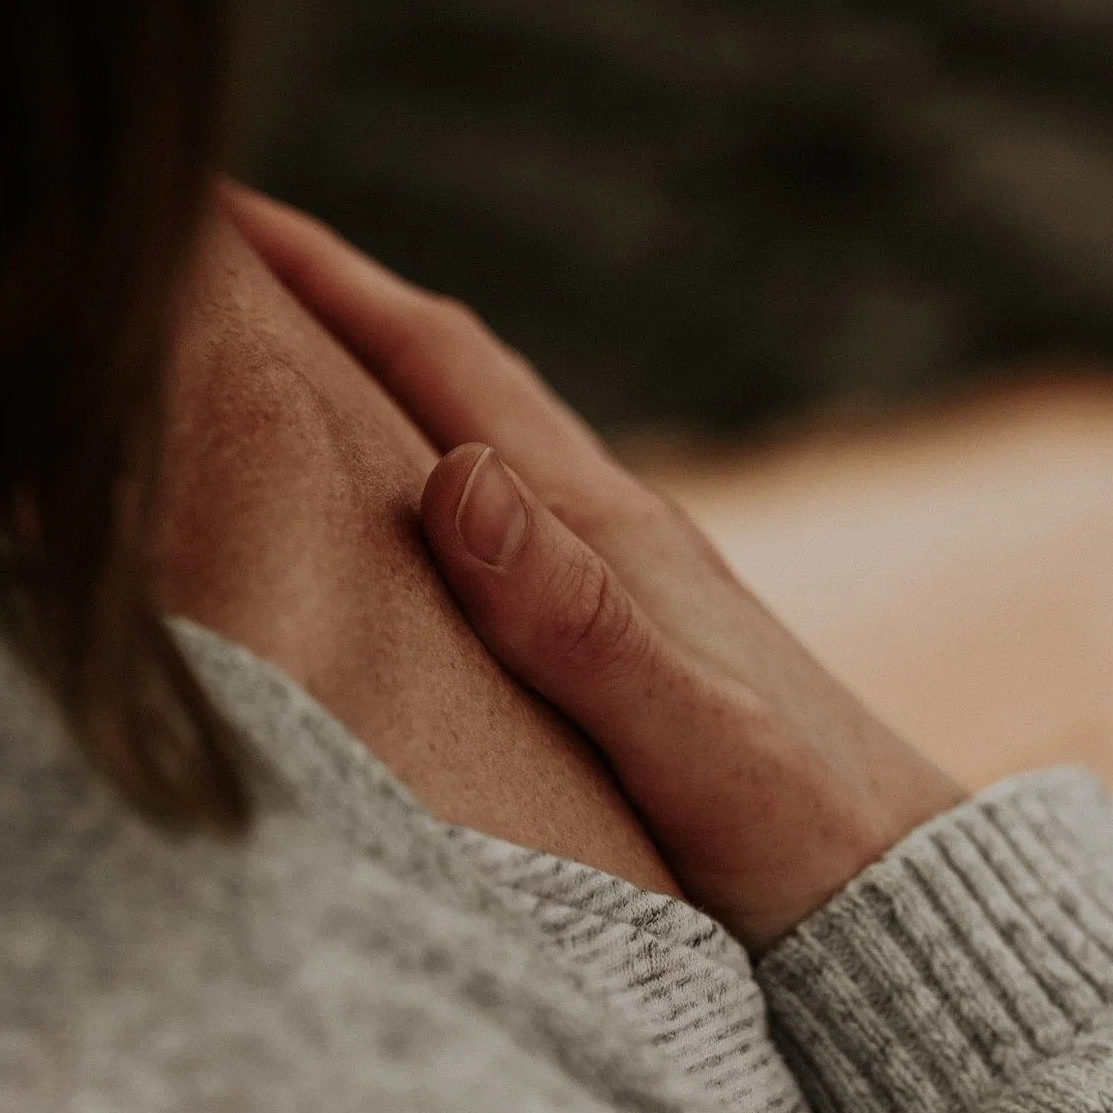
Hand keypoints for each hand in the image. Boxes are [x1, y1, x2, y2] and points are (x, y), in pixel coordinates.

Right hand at [223, 184, 963, 951]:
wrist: (906, 902)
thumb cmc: (802, 834)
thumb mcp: (690, 739)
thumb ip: (577, 622)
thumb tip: (457, 477)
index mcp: (611, 534)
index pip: (448, 368)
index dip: (332, 282)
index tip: (211, 211)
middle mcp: (617, 536)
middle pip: (458, 384)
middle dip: (334, 309)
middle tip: (206, 262)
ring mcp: (628, 587)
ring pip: (478, 451)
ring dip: (379, 394)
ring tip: (271, 367)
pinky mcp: (637, 647)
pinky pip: (506, 533)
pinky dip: (428, 491)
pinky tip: (401, 524)